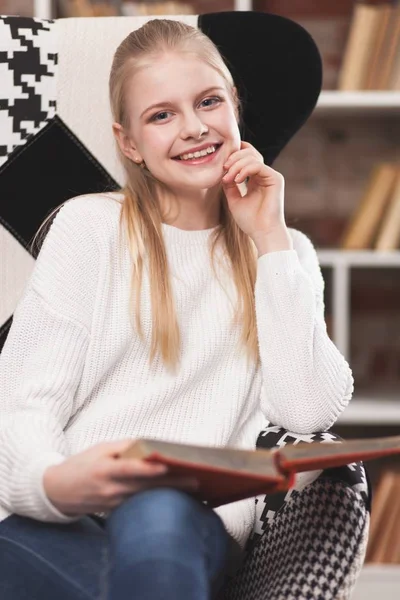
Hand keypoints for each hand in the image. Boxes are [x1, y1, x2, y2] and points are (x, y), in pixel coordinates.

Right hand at [43, 439, 198, 516]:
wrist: (58, 491)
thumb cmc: (83, 464)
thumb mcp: (100, 449)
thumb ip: (125, 447)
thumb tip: (150, 446)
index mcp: (106, 470)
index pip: (130, 469)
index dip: (149, 468)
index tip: (168, 464)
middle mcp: (111, 490)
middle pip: (146, 486)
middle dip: (172, 483)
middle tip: (196, 480)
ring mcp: (115, 504)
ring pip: (147, 498)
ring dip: (170, 494)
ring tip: (194, 490)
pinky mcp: (117, 512)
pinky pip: (141, 505)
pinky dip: (157, 501)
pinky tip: (176, 499)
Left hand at [221, 140, 286, 241]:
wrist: (262, 233)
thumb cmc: (250, 221)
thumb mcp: (234, 200)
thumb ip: (229, 185)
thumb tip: (222, 172)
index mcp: (255, 180)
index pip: (246, 158)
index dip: (234, 155)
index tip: (221, 166)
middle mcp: (263, 176)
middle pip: (249, 153)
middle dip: (234, 158)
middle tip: (223, 168)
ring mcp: (270, 176)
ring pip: (253, 157)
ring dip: (237, 164)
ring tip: (228, 177)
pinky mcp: (275, 179)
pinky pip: (258, 165)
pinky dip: (245, 169)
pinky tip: (237, 179)